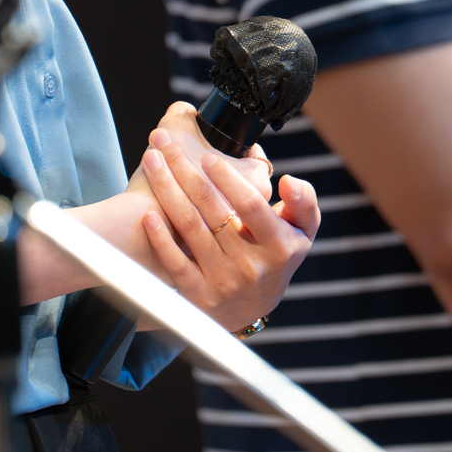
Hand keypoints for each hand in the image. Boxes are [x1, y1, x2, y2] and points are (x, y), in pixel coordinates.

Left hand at [134, 124, 318, 335]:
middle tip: (164, 141)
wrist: (252, 310)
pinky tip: (148, 213)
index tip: (207, 156)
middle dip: (183, 168)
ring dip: (166, 189)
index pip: (249, 205)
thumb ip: (304, 203)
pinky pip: (176, 264)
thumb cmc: (276, 259)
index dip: (227, 179)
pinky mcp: (198, 296)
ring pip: (190, 228)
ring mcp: (223, 282)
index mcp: (278, 245)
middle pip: (211, 209)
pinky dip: (161, 238)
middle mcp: (250, 265)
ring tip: (151, 159)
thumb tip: (288, 181)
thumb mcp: (302, 233)